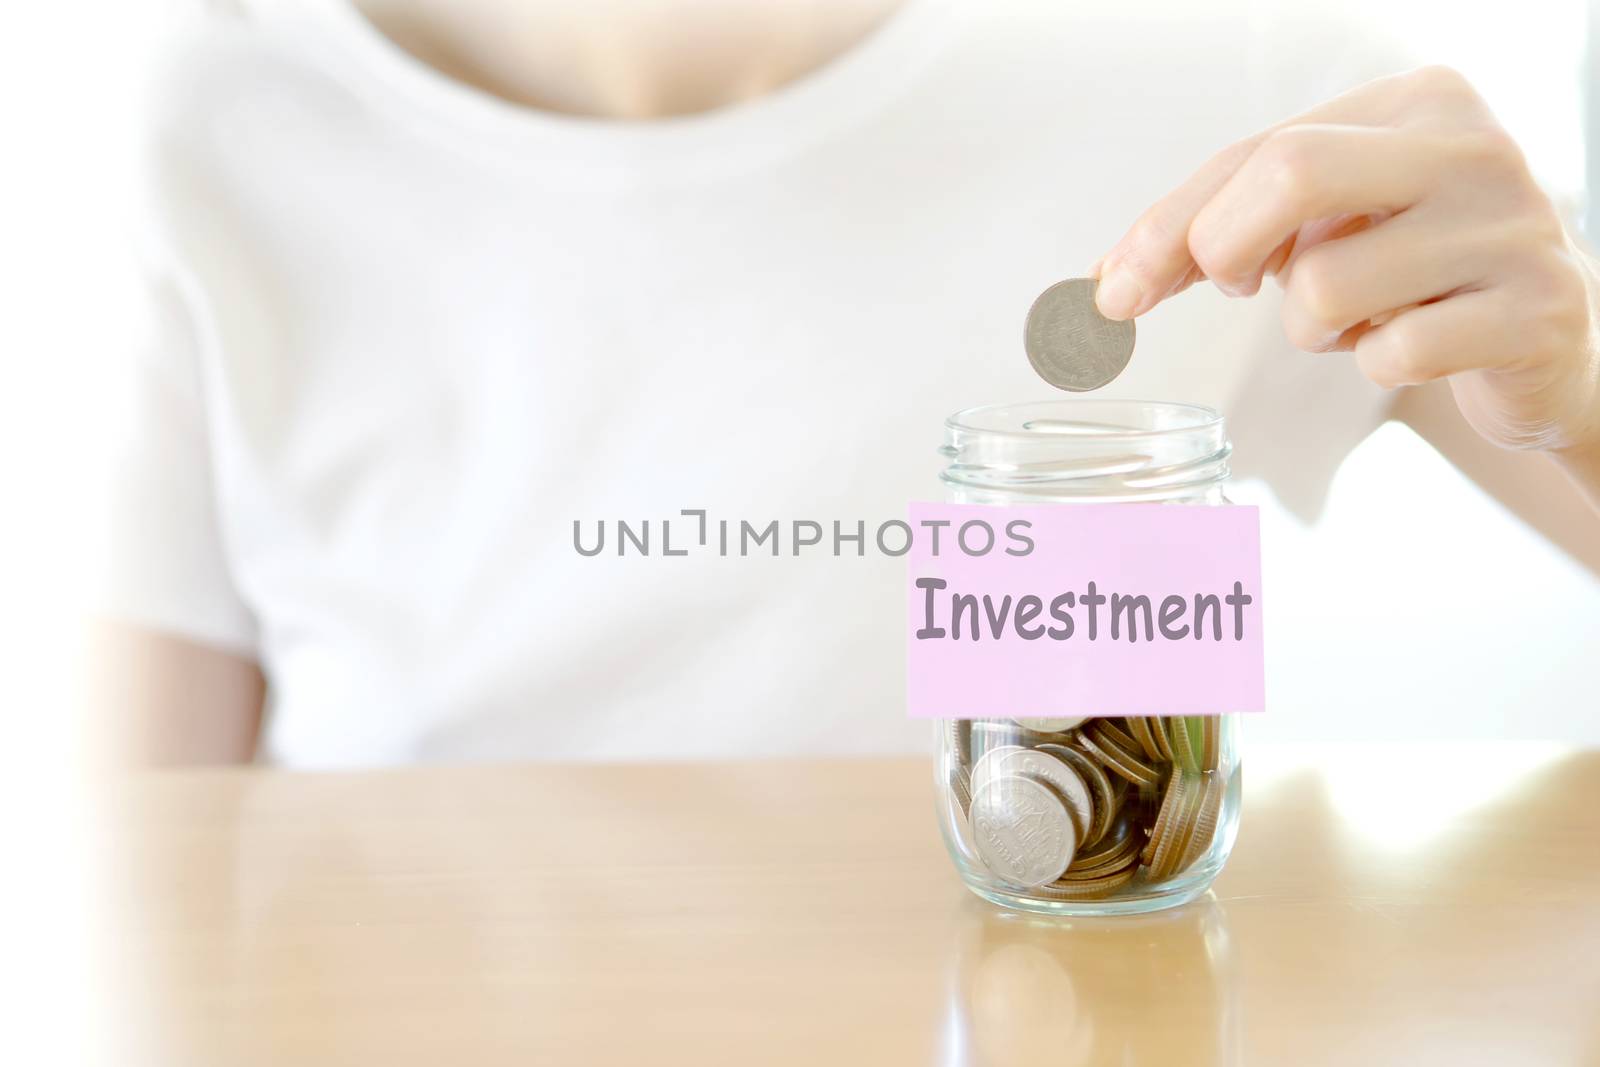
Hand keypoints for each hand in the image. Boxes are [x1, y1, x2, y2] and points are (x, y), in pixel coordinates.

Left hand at [1093, 66, 1599, 463]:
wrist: (1545, 338)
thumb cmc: (1417, 272)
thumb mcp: (1329, 222)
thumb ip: (1228, 226)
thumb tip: (1114, 280)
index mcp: (1416, 102)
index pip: (1258, 150)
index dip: (1170, 224)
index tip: (1116, 289)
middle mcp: (1471, 147)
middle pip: (1289, 174)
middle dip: (1223, 248)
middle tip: (1236, 289)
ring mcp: (1511, 227)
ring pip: (1325, 286)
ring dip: (1312, 329)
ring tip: (1361, 318)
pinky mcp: (1534, 312)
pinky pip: (1392, 354)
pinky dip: (1377, 366)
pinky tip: (1414, 345)